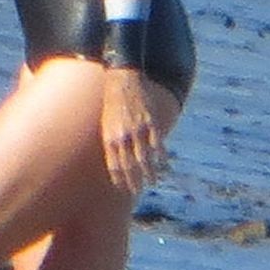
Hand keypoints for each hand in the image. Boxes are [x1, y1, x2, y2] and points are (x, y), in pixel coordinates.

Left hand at [99, 67, 167, 193]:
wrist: (121, 79)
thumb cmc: (112, 102)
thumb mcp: (106, 123)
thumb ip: (112, 141)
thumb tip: (116, 160)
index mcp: (109, 138)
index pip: (115, 166)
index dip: (120, 179)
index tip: (124, 189)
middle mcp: (123, 137)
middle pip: (129, 166)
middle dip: (134, 181)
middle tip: (138, 190)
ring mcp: (137, 130)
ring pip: (144, 158)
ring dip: (149, 173)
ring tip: (152, 182)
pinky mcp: (150, 122)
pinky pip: (157, 144)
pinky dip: (160, 156)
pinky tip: (163, 164)